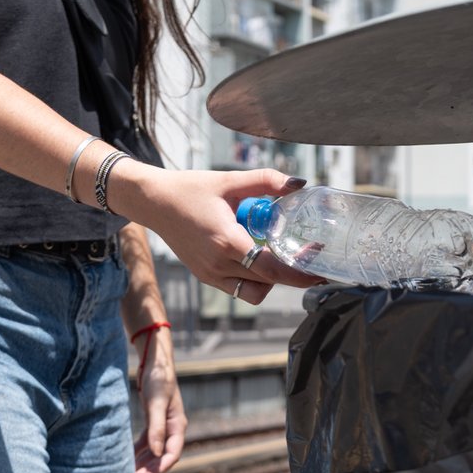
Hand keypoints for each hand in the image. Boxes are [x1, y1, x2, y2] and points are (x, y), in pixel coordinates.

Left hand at [134, 328, 186, 472]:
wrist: (155, 363)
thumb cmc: (158, 380)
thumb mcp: (156, 403)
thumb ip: (156, 428)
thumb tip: (158, 452)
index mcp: (177, 425)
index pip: (173, 454)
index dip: (161, 468)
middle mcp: (172, 428)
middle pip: (163, 456)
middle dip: (150, 469)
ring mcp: (163, 425)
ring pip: (154, 451)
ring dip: (144, 463)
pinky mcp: (153, 421)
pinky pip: (147, 442)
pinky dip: (139, 451)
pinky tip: (128, 459)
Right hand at [135, 168, 323, 303]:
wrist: (154, 202)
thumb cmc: (191, 189)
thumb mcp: (230, 180)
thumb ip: (266, 181)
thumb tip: (299, 185)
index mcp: (226, 240)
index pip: (271, 268)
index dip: (299, 273)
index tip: (318, 269)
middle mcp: (218, 264)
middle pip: (268, 282)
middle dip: (293, 274)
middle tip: (310, 259)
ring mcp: (210, 274)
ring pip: (255, 292)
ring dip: (272, 280)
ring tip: (280, 257)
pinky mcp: (206, 277)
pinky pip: (240, 290)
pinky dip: (255, 280)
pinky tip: (260, 259)